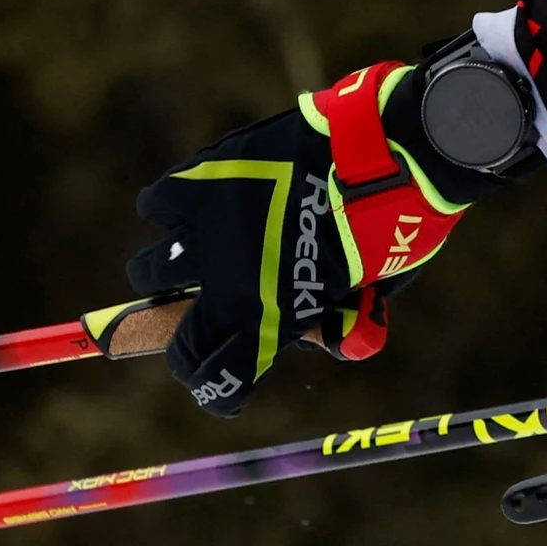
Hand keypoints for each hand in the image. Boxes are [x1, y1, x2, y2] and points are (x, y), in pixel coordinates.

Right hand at [127, 45, 534, 414]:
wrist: (384, 154)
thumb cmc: (394, 222)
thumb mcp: (376, 287)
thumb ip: (343, 316)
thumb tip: (333, 337)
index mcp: (269, 321)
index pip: (218, 380)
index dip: (219, 391)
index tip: (226, 386)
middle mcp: (226, 286)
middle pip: (174, 340)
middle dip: (180, 343)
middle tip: (196, 326)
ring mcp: (206, 234)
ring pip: (152, 271)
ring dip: (171, 272)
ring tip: (202, 256)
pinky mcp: (197, 182)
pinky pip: (157, 205)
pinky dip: (172, 207)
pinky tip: (201, 203)